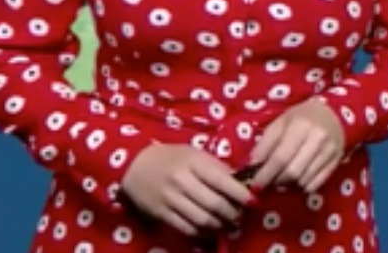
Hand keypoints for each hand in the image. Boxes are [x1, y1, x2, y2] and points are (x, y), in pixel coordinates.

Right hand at [120, 143, 251, 235]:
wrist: (134, 165)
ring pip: (201, 219)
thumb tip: (241, 182)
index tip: (253, 201)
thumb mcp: (194, 154)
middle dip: (232, 214)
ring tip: (230, 226)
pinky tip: (212, 231)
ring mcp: (170, 199)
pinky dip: (202, 233)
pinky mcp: (161, 214)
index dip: (240, 193)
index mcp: (193, 162)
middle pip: (213, 204)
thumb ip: (216, 167)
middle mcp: (182, 181)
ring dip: (220, 226)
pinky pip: (186, 228)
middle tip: (242, 217)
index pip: (222, 180)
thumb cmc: (171, 157)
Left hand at [247, 98, 345, 192]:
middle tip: (270, 181)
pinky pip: (317, 183)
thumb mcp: (281, 122)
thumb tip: (252, 166)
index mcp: (300, 126)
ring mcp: (329, 151)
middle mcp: (317, 139)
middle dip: (277, 181)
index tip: (255, 185)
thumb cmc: (302, 117)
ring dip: (290, 184)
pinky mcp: (336, 161)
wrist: (334, 114)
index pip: (280, 157)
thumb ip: (265, 143)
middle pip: (293, 172)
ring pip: (304, 180)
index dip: (265, 174)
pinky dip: (304, 186)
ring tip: (284, 178)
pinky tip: (299, 179)